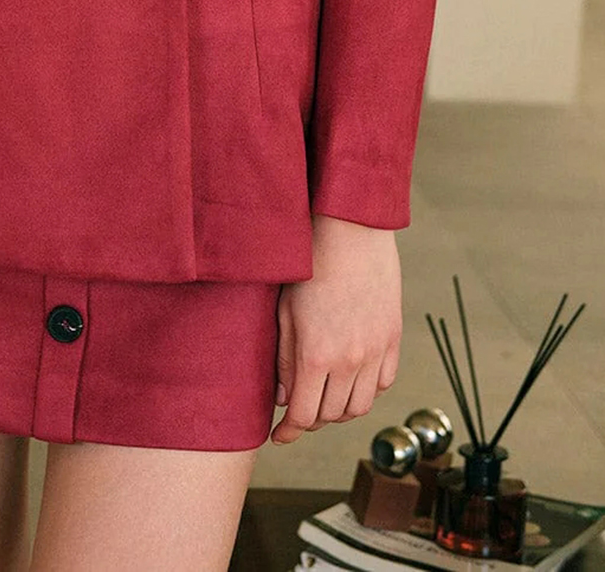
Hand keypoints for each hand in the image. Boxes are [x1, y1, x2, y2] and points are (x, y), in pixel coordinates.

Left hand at [270, 213, 401, 444]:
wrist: (350, 232)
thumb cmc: (308, 266)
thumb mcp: (284, 312)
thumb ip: (283, 360)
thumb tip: (283, 398)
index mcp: (315, 356)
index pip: (302, 414)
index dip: (287, 431)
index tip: (277, 437)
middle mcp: (349, 361)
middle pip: (331, 415)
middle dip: (310, 419)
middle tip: (297, 411)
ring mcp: (375, 352)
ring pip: (360, 406)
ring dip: (339, 410)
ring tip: (323, 397)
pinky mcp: (393, 339)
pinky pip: (383, 383)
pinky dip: (366, 389)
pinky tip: (350, 379)